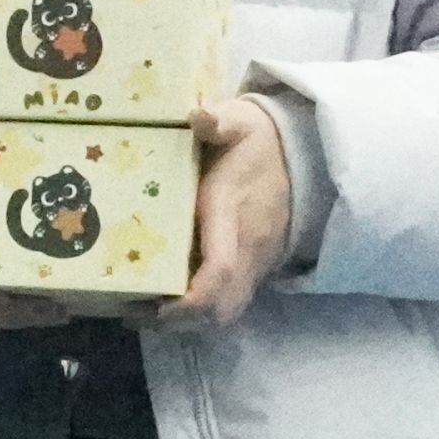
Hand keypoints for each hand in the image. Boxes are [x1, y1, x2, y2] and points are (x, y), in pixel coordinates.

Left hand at [155, 94, 293, 328]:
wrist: (304, 153)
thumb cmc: (259, 141)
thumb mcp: (241, 121)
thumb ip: (220, 121)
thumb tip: (198, 116)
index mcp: (233, 215)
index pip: (220, 270)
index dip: (191, 299)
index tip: (155, 307)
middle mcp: (248, 248)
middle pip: (223, 308)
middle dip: (181, 322)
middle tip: (133, 313)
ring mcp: (256, 262)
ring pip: (229, 312)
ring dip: (190, 323)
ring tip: (143, 312)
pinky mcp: (255, 267)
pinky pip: (232, 302)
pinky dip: (202, 313)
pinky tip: (168, 303)